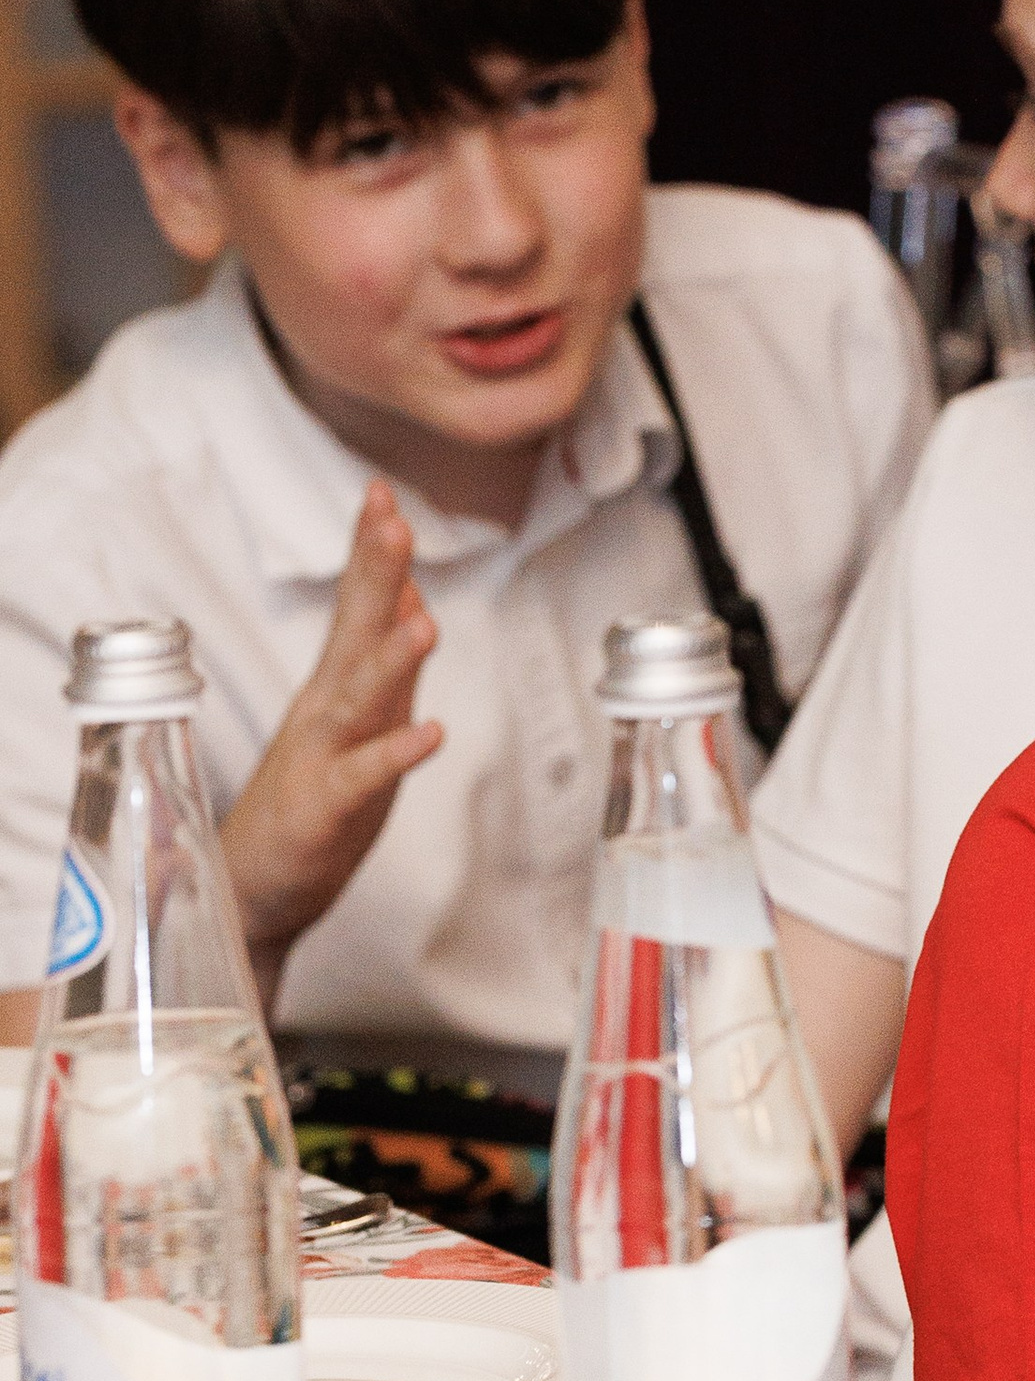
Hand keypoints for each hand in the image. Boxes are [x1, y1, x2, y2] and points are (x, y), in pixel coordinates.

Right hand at [221, 483, 441, 1004]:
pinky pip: (364, 779)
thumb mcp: (352, 719)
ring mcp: (322, 759)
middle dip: (374, 573)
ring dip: (392, 660)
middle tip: (391, 519)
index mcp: (334, 686)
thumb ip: (378, 658)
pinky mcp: (324, 810)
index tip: (384, 492)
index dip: (371, 551)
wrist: (256, 888)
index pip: (356, 606)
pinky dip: (396, 754)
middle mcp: (326, 711)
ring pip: (359, 700)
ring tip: (426, 623)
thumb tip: (408, 594)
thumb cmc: (309, 797)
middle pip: (353, 632)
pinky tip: (432, 734)